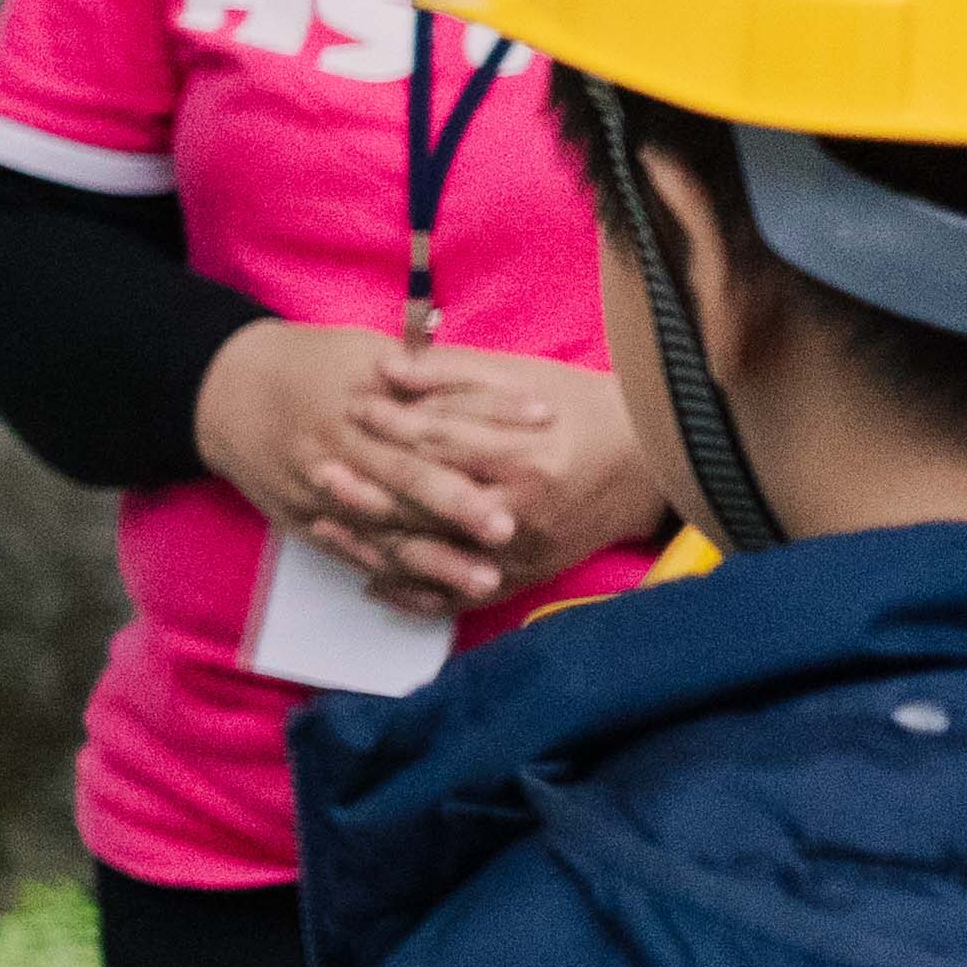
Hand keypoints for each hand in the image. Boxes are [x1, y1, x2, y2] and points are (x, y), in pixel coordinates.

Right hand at [196, 321, 506, 609]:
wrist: (223, 391)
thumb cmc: (306, 363)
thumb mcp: (362, 351)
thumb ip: (424, 374)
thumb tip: (498, 384)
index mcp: (358, 398)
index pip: (431, 413)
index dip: (488, 420)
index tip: (542, 426)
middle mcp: (338, 446)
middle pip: (405, 480)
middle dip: (457, 507)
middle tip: (510, 530)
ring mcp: (318, 488)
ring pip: (382, 530)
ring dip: (434, 560)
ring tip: (485, 580)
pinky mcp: (303, 518)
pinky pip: (351, 554)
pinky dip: (390, 577)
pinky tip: (431, 597)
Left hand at [338, 346, 666, 605]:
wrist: (650, 465)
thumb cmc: (582, 410)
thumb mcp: (523, 380)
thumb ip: (453, 374)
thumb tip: (386, 369)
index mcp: (524, 454)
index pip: (439, 440)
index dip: (390, 423)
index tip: (352, 406)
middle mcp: (522, 509)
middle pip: (426, 503)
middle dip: (366, 488)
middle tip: (317, 472)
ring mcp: (523, 552)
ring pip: (432, 556)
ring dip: (372, 543)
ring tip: (323, 526)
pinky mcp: (526, 578)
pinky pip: (457, 597)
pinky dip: (411, 593)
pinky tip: (370, 580)